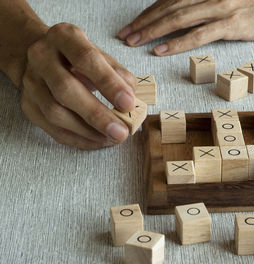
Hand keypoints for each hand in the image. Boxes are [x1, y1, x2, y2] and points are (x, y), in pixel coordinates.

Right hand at [21, 23, 136, 149]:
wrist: (44, 57)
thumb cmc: (79, 58)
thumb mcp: (101, 56)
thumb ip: (119, 75)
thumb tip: (132, 102)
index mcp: (64, 37)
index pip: (86, 59)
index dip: (109, 83)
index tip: (128, 103)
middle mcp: (41, 57)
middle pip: (65, 89)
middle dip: (97, 114)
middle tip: (121, 131)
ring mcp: (31, 82)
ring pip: (55, 113)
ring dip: (88, 131)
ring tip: (113, 138)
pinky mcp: (28, 105)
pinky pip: (52, 129)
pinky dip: (79, 139)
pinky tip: (98, 141)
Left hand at [117, 0, 253, 55]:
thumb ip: (208, 2)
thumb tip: (187, 12)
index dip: (149, 11)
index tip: (133, 23)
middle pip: (168, 7)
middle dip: (143, 21)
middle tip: (125, 35)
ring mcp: (220, 7)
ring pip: (177, 19)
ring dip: (152, 31)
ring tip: (134, 42)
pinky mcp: (231, 25)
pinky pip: (198, 35)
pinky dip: (177, 43)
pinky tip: (160, 50)